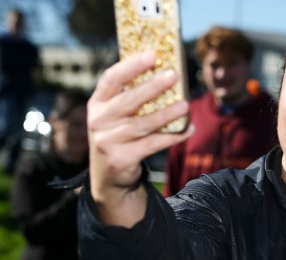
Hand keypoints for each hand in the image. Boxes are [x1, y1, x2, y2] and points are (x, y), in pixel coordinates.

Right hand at [87, 52, 192, 225]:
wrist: (108, 178)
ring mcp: (108, 141)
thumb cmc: (119, 137)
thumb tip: (164, 73)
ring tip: (186, 105)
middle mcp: (99, 121)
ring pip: (143, 124)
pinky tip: (188, 129)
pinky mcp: (121, 159)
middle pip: (129, 100)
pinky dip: (173, 137)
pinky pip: (153, 145)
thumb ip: (130, 98)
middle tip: (173, 75)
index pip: (111, 79)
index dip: (131, 65)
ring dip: (167, 114)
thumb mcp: (115, 116)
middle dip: (152, 86)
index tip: (153, 55)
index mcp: (97, 104)